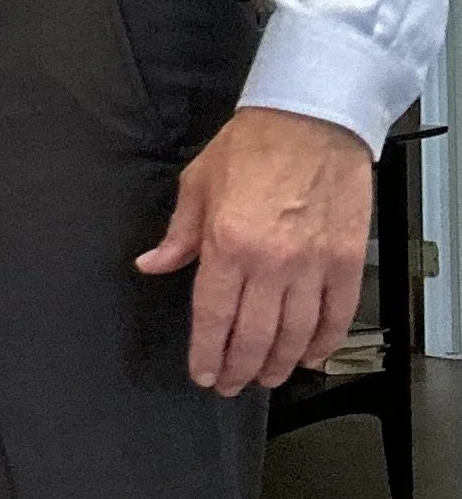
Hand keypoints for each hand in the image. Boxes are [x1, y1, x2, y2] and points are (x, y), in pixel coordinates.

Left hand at [135, 106, 372, 396]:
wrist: (312, 115)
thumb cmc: (256, 141)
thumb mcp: (199, 181)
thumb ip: (178, 232)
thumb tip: (152, 263)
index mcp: (227, 243)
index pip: (212, 318)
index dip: (206, 355)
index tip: (203, 373)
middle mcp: (270, 262)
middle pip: (253, 338)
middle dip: (238, 369)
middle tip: (231, 383)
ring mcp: (312, 265)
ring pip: (293, 337)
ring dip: (278, 365)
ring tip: (267, 377)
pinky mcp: (345, 260)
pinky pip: (336, 317)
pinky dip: (323, 344)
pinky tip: (310, 355)